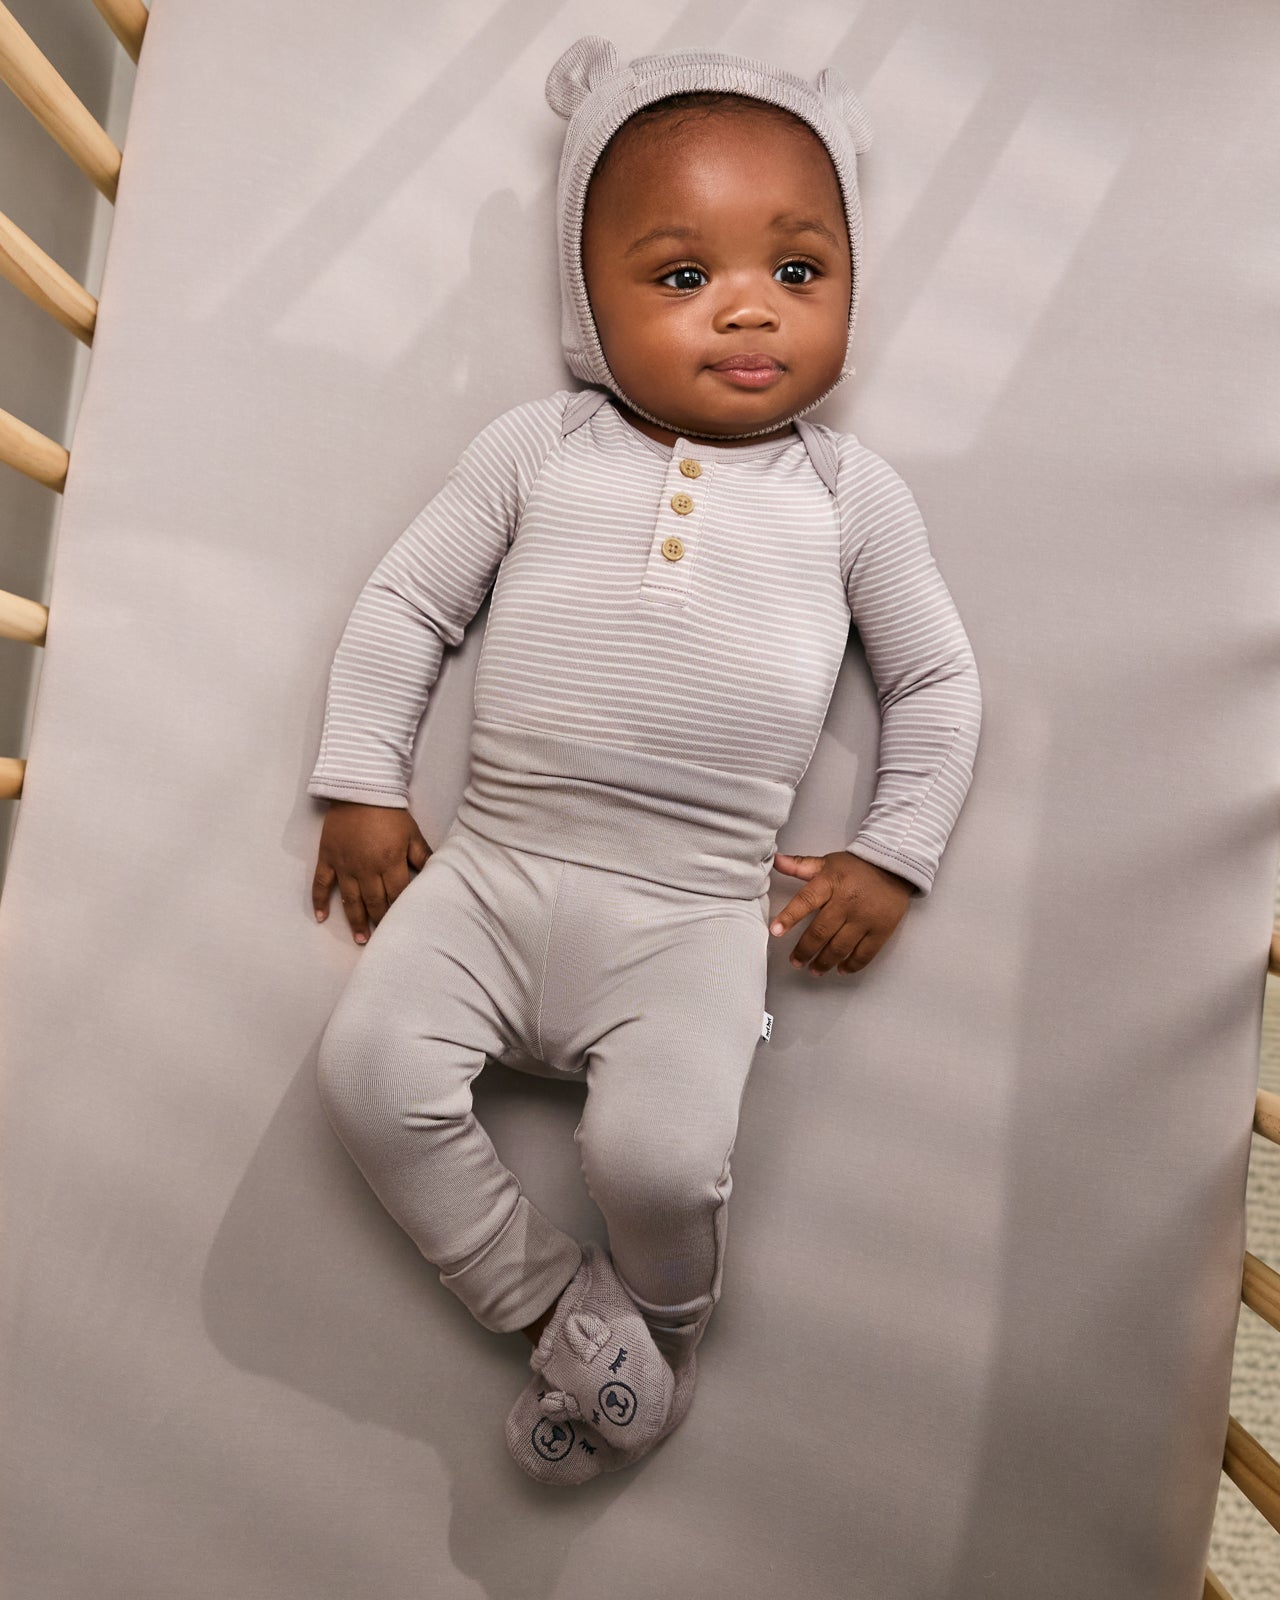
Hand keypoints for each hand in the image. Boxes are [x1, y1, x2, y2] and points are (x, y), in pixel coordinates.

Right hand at [312, 801, 430, 944]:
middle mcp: (366, 868)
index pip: (398, 895)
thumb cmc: (390, 812)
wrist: (360, 788)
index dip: (402, 911)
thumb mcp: (413, 834)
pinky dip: (319, 902)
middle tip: (384, 940)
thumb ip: (422, 857)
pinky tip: (321, 918)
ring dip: (356, 921)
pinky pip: (321, 884)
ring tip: (361, 940)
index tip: (406, 926)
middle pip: (375, 902)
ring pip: (351, 900)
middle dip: (380, 922)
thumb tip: (435, 876)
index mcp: (390, 862)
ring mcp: (344, 865)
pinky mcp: (327, 858)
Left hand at [769, 851, 912, 974]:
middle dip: (805, 950)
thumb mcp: (827, 862)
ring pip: (840, 947)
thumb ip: (800, 865)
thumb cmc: (855, 867)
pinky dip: (851, 965)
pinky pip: (864, 954)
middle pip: (820, 931)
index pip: (805, 901)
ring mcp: (865, 918)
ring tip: (814, 970)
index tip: (775, 932)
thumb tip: (775, 860)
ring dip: (824, 962)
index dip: (789, 917)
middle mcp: (846, 902)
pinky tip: (841, 969)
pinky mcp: (881, 930)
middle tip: (795, 961)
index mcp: (830, 883)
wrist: (893, 865)